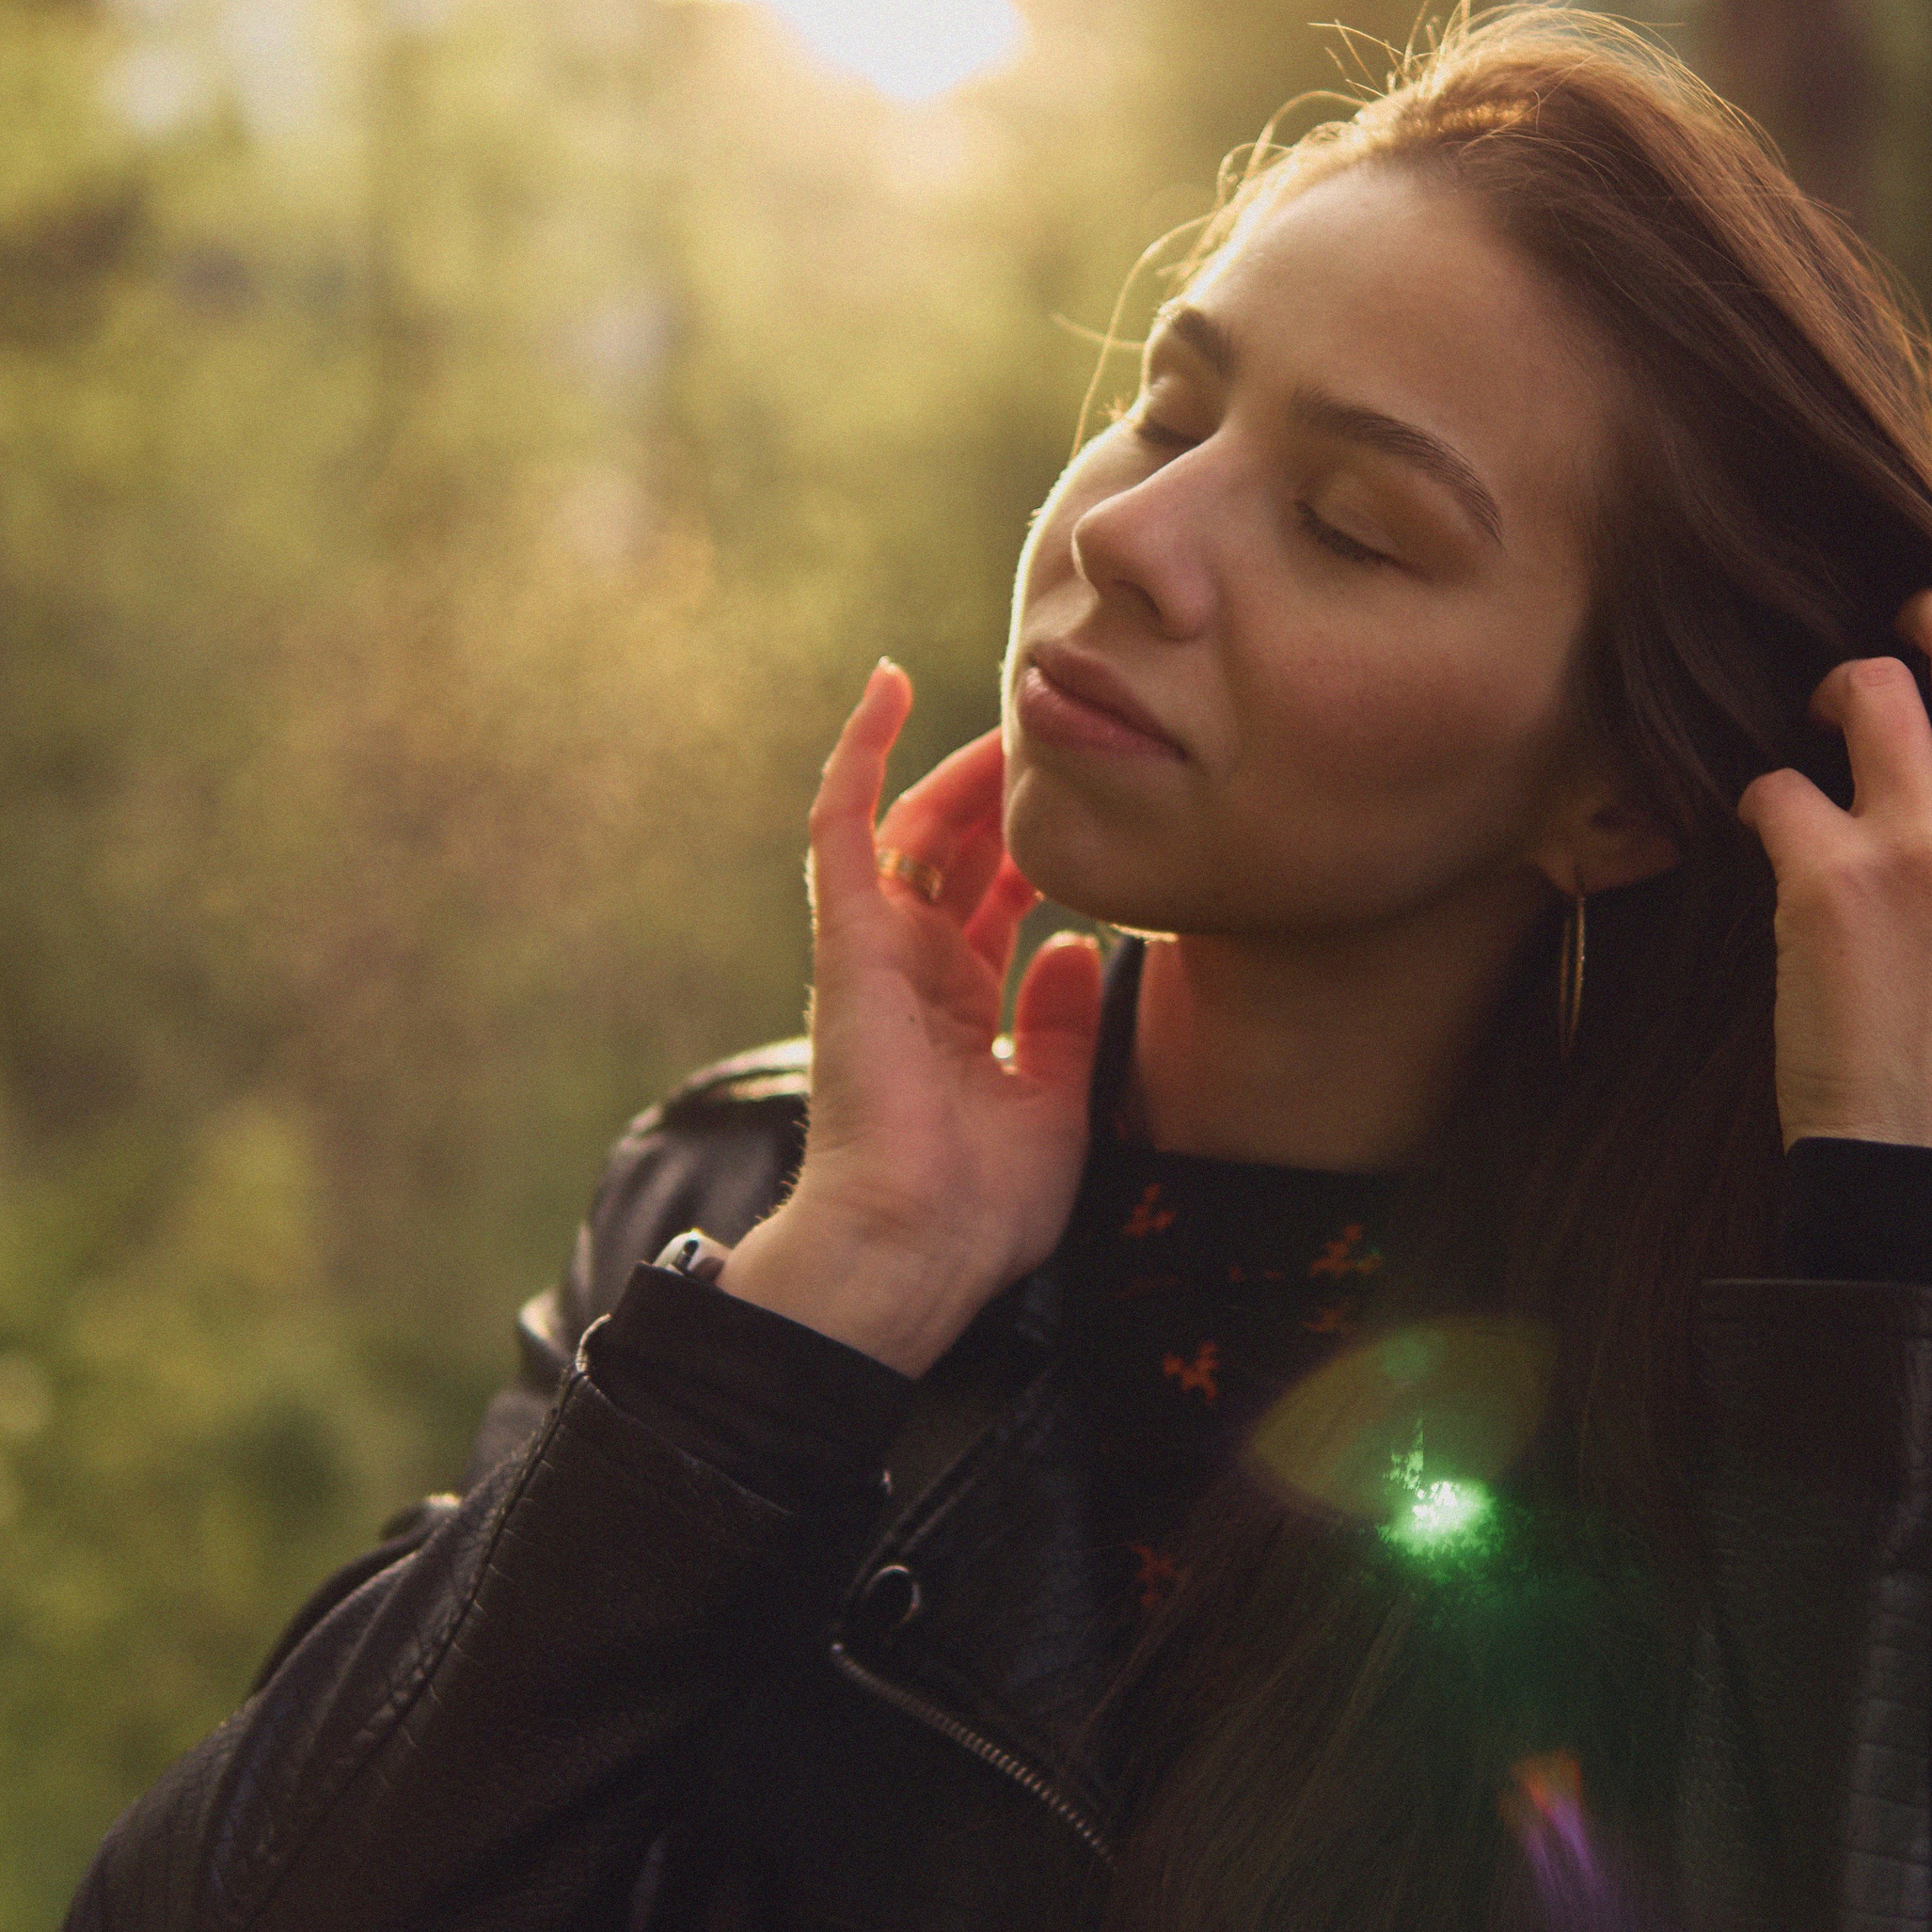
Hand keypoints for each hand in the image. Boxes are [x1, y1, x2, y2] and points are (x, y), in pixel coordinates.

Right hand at [718, 662, 1103, 1376]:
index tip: (1088, 802)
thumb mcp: (1053, 1101)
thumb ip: (1064, 1024)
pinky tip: (890, 686)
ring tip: (1014, 708)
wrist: (917, 1245)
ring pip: (915, 826)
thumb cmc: (982, 1204)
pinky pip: (843, 824)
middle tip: (1059, 734)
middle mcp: (914, 973)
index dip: (1035, 851)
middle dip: (1008, 796)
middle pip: (961, 855)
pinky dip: (861, 753)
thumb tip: (1079, 950)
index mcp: (957, 1014)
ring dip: (962, 767)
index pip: (994, 906)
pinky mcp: (847, 936)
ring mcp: (876, 950)